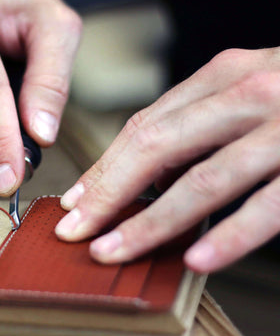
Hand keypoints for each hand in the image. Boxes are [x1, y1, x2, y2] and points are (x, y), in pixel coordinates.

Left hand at [55, 47, 279, 273]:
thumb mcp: (242, 91)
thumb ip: (193, 121)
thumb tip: (132, 170)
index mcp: (221, 76)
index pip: (142, 126)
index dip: (103, 168)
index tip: (75, 202)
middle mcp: (248, 94)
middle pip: (157, 147)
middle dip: (109, 194)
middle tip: (77, 230)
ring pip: (204, 179)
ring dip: (152, 222)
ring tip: (115, 251)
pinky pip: (270, 204)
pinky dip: (232, 234)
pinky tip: (198, 259)